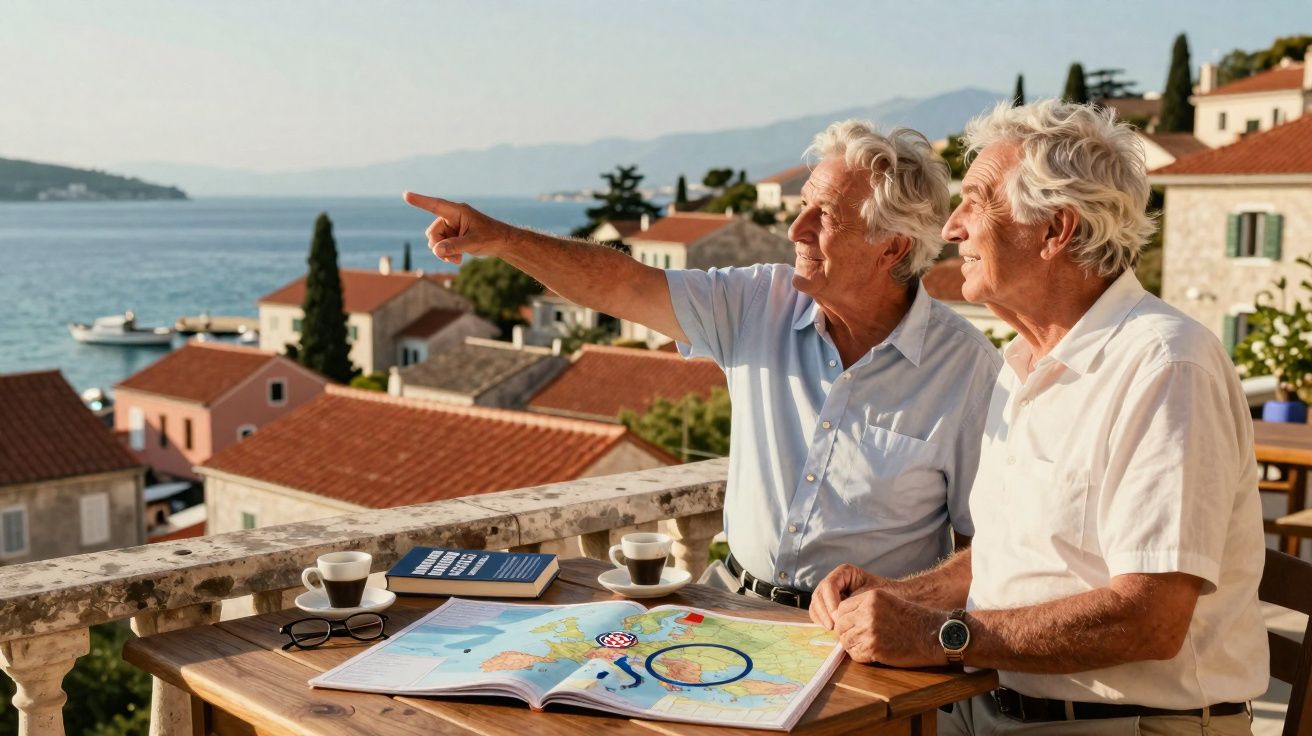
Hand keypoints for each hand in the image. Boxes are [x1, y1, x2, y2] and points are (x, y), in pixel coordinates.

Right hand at [403, 192, 509, 264]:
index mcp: (458, 211)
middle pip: (433, 232)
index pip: (436, 205)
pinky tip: (456, 260)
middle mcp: (451, 217)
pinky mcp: (451, 235)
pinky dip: (445, 254)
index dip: (420, 201)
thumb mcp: (473, 242)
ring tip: (457, 260)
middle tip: (450, 258)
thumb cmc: (491, 237)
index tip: (406, 195)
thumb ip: (454, 246)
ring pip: (435, 241)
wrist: (500, 243)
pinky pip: (440, 246)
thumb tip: (435, 250)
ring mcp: (450, 226)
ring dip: (442, 252)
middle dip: (438, 246)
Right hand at [809, 563, 889, 629]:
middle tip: (833, 626)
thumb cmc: (885, 595)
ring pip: (816, 603)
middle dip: (824, 611)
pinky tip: (831, 628)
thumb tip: (839, 615)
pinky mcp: (829, 606)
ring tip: (833, 629)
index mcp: (844, 572)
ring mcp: (830, 594)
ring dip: (821, 617)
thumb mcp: (871, 595)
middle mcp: (834, 581)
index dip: (831, 601)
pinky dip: (821, 620)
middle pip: (819, 594)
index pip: (829, 585)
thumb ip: (855, 602)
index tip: (838, 617)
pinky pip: (818, 612)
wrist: (893, 600)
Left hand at [831, 589, 946, 666]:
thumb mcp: (888, 602)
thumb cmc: (914, 620)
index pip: (842, 608)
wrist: (935, 635)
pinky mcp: (874, 647)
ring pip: (845, 640)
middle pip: (840, 625)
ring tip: (867, 647)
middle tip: (859, 639)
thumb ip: (866, 607)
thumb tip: (843, 619)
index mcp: (871, 597)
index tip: (851, 627)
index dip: (844, 619)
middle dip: (847, 633)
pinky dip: (861, 656)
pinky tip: (873, 654)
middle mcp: (868, 611)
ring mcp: (870, 630)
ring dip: (853, 646)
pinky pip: (855, 654)